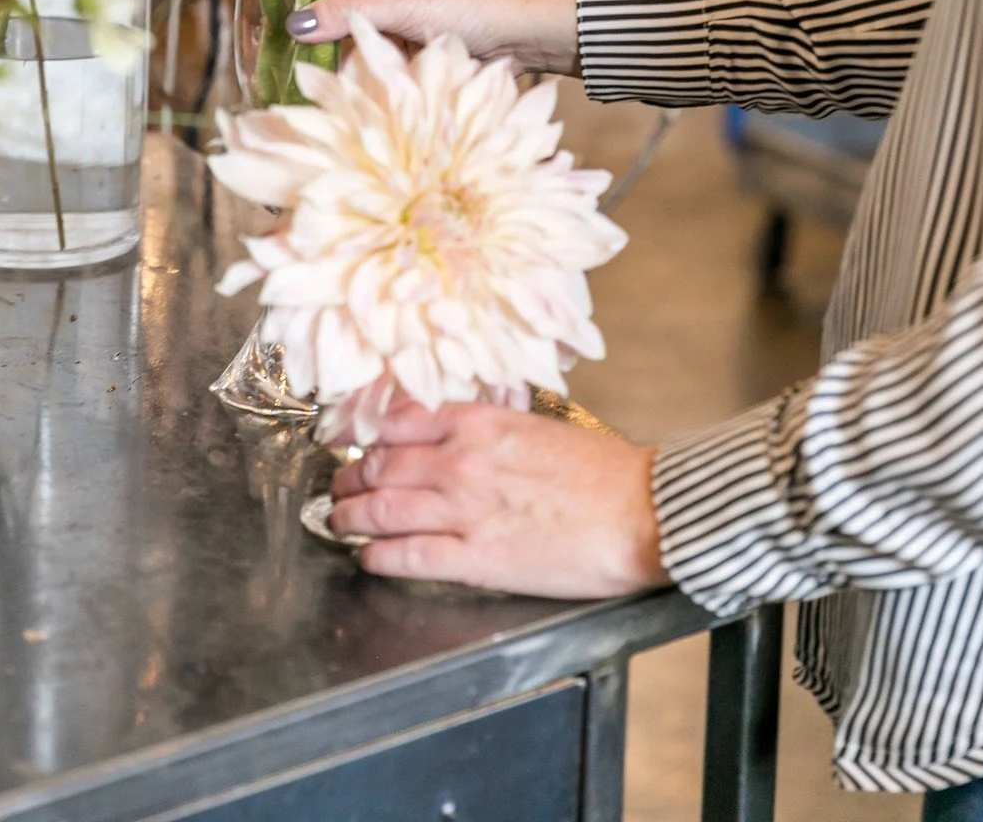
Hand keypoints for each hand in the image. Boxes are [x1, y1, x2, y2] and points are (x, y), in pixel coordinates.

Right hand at [286, 0, 579, 73]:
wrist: (527, 28)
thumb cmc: (468, 1)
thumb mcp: (398, 7)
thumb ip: (340, 15)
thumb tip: (288, 24)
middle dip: (289, 7)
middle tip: (253, 36)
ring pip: (332, 16)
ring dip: (315, 38)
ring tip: (275, 62)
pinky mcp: (397, 30)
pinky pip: (356, 41)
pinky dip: (341, 56)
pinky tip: (317, 78)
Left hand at [329, 402, 666, 598]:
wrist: (642, 511)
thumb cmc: (601, 472)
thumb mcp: (535, 427)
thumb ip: (487, 429)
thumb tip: (454, 432)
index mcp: (478, 423)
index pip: (397, 422)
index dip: (367, 437)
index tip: (357, 445)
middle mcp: (461, 461)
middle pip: (379, 465)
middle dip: (350, 479)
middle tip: (340, 488)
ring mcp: (465, 511)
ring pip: (381, 509)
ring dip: (350, 517)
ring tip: (340, 522)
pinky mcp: (476, 558)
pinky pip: (407, 556)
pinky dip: (377, 556)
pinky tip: (367, 558)